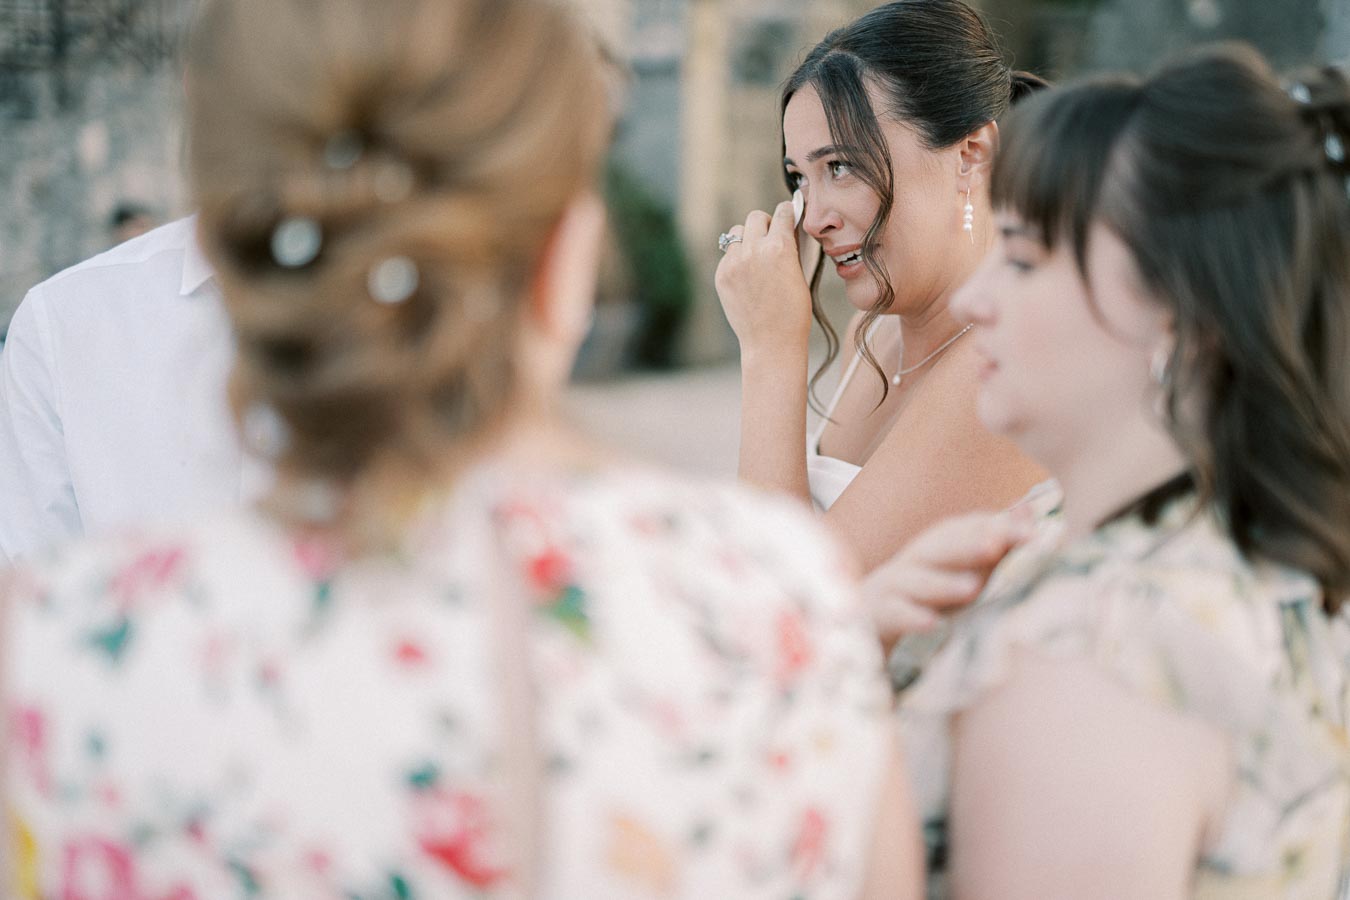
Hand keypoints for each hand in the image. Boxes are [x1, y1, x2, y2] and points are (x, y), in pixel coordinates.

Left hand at [714, 201, 812, 353]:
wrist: (771, 342)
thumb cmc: (793, 313)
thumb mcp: (800, 274)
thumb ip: (791, 248)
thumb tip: (786, 229)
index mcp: (780, 247)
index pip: (782, 212)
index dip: (787, 212)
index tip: (787, 215)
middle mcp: (754, 250)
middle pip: (756, 217)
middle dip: (765, 225)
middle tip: (771, 239)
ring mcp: (734, 262)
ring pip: (737, 232)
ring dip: (748, 239)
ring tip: (756, 257)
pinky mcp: (721, 275)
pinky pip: (728, 255)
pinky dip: (737, 259)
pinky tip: (747, 277)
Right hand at [863, 507, 1034, 650]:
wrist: (873, 618)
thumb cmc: (929, 593)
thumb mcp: (964, 570)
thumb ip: (996, 546)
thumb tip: (1029, 512)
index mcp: (940, 545)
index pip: (968, 529)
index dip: (998, 528)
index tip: (1033, 536)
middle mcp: (916, 559)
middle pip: (940, 547)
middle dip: (967, 545)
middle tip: (996, 546)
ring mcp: (894, 586)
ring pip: (915, 580)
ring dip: (942, 583)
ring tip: (971, 588)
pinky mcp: (878, 614)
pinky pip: (894, 614)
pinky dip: (911, 617)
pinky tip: (932, 625)